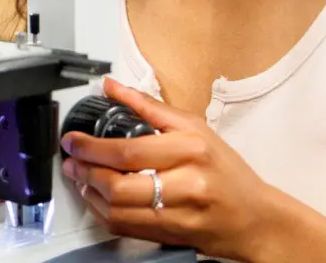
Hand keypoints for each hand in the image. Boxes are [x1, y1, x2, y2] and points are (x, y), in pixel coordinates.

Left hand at [61, 77, 271, 260]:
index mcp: (192, 149)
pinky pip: (124, 227)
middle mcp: (186, 183)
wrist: (254, 218)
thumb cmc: (228, 172)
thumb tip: (114, 88)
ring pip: (117, 209)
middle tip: (72, 158)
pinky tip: (97, 198)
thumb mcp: (196, 129)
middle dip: (85, 171)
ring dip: (89, 192)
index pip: (130, 150)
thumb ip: (151, 108)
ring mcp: (178, 214)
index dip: (93, 147)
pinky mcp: (170, 237)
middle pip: (119, 184)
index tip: (74, 140)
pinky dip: (103, 212)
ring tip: (80, 176)